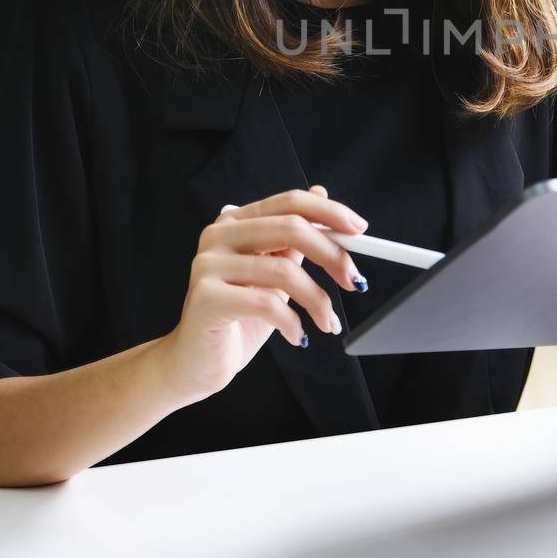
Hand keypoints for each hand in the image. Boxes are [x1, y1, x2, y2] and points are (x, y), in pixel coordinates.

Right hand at [154, 184, 367, 403]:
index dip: (329, 212)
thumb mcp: (274, 275)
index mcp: (235, 223)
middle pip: (290, 228)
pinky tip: (297, 335)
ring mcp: (208, 265)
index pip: (289, 202)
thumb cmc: (237, 319)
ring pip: (284, 271)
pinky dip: (293, 322)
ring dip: (318, 300)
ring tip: (327, 322)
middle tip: (354, 281)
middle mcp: (218, 236)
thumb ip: (293, 240)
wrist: (196, 363)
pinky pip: (267, 303)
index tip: (360, 229)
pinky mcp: (207, 298)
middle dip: (332, 254)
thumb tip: (321, 194)